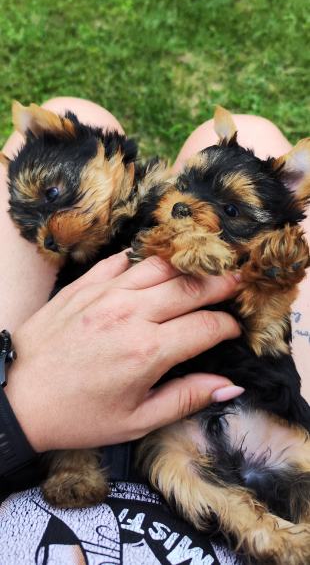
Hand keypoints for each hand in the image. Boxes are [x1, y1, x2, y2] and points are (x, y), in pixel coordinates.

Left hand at [5, 252, 241, 451]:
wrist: (18, 397)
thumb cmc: (77, 415)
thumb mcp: (136, 422)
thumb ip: (186, 399)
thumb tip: (230, 385)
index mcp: (147, 352)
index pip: (206, 326)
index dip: (228, 326)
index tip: (233, 329)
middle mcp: (130, 315)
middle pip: (190, 286)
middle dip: (220, 284)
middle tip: (235, 282)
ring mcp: (105, 294)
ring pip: (160, 265)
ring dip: (187, 266)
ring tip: (202, 269)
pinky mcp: (84, 284)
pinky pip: (122, 260)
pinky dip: (143, 260)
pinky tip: (153, 267)